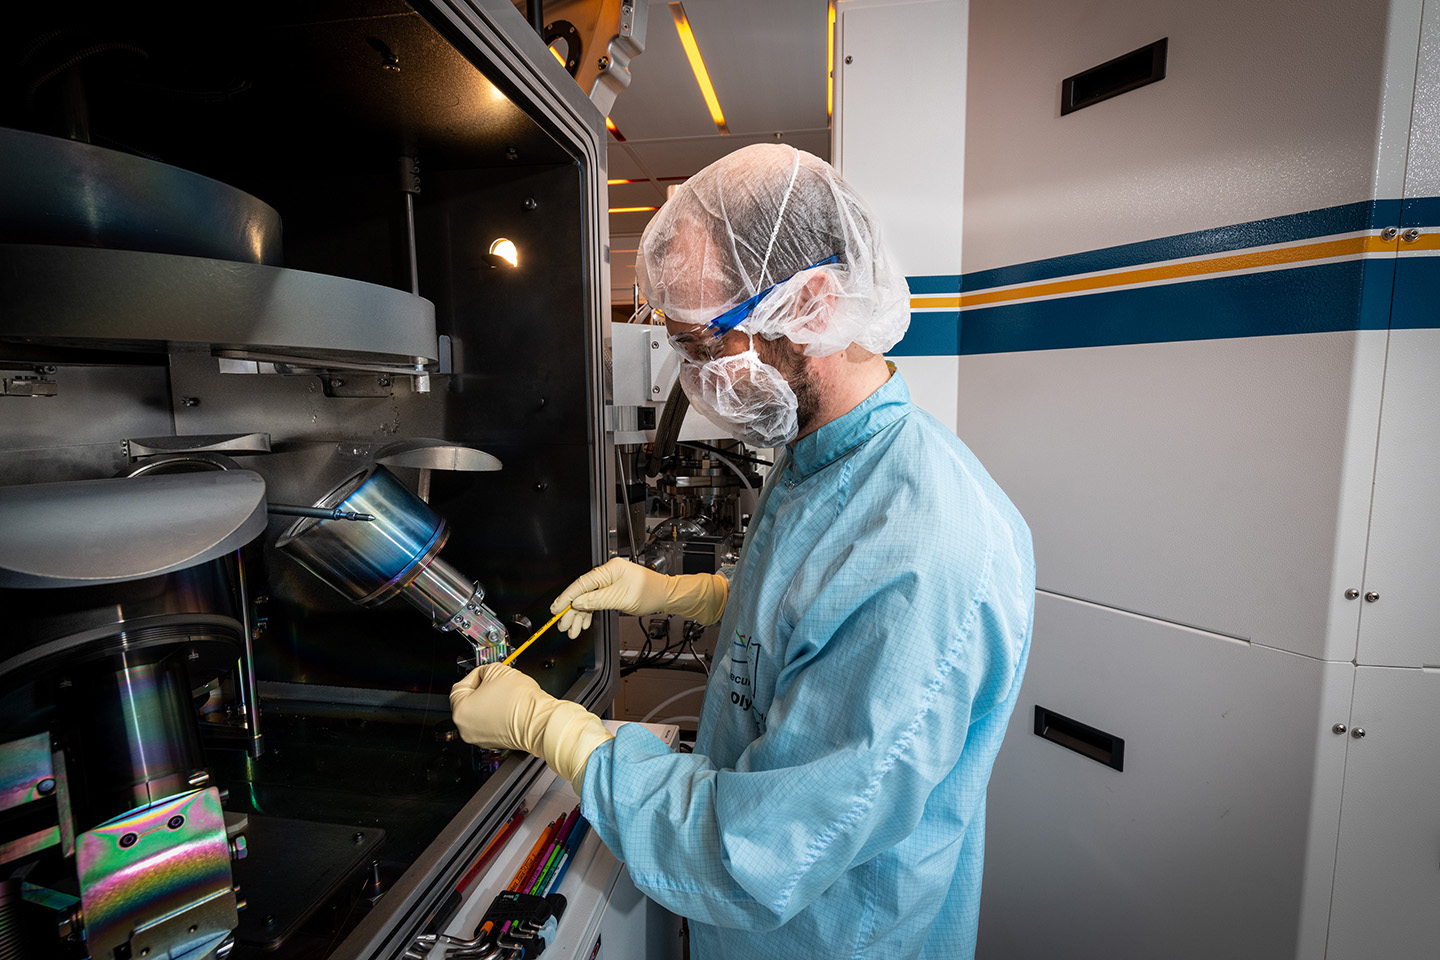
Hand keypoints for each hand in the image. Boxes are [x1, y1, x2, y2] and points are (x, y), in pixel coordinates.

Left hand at [450, 663, 612, 790]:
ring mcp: (480, 738)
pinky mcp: (495, 742)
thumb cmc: (520, 701)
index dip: (473, 674)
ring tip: (506, 693)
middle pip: (468, 701)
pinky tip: (510, 705)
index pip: (460, 686)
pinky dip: (498, 713)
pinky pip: (490, 723)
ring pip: (480, 713)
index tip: (484, 671)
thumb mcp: (498, 670)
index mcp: (461, 712)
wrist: (539, 720)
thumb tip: (485, 674)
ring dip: (490, 701)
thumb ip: (485, 669)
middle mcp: (466, 729)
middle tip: (496, 680)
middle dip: (482, 688)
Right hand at [550, 557, 728, 637]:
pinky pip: (595, 601)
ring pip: (587, 599)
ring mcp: (609, 581)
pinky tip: (584, 622)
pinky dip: (589, 612)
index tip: (556, 608)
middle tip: (563, 625)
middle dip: (571, 611)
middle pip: (582, 593)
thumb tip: (577, 603)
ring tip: (572, 629)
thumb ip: (596, 601)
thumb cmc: (649, 593)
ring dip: (579, 615)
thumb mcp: (620, 599)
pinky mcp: (611, 590)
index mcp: (608, 570)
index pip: (581, 584)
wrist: (665, 595)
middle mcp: (607, 573)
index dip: (566, 597)